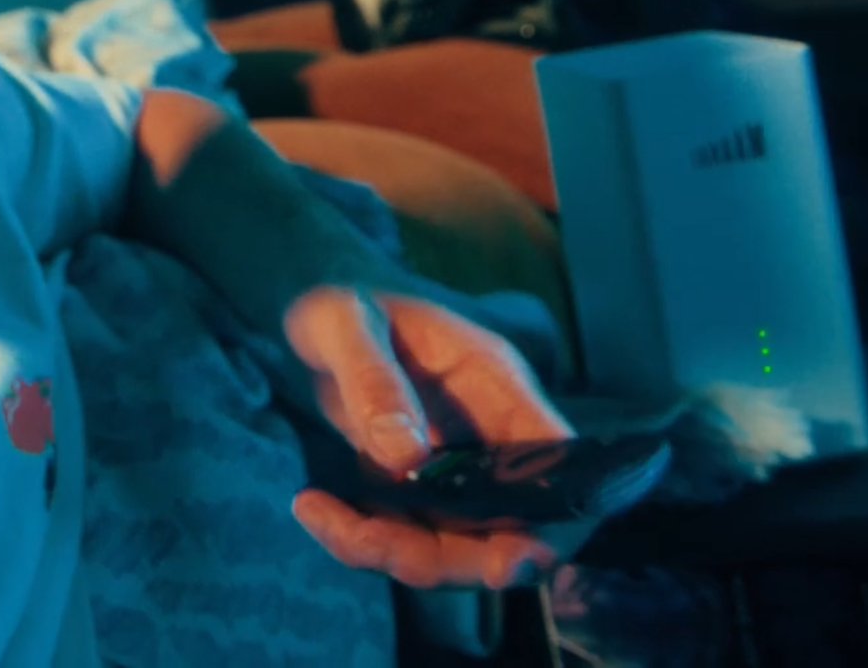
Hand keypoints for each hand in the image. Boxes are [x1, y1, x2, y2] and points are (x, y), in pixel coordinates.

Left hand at [283, 285, 575, 589]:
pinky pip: (405, 537)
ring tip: (318, 512)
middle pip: (509, 528)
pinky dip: (361, 540)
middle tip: (367, 543)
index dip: (548, 523)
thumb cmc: (341, 302)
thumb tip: (406, 458)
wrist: (314, 314)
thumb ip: (375, 381)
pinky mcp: (416, 489)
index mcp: (496, 383)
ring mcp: (456, 469)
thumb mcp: (346, 324)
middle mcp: (489, 435)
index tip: (505, 566)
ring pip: (454, 545)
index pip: (555, 463)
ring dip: (392, 553)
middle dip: (448, 558)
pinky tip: (312, 506)